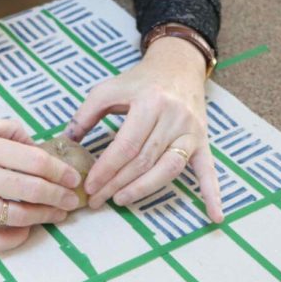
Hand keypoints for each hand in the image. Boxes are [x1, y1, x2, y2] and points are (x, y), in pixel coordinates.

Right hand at [0, 117, 82, 250]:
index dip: (61, 171)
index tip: (73, 178)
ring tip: (56, 214)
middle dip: (60, 197)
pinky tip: (27, 229)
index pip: (37, 161)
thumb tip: (40, 149)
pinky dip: (17, 237)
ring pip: (21, 216)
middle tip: (72, 200)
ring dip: (45, 217)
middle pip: (34, 189)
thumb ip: (10, 131)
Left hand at [64, 36, 223, 222]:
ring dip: (144, 189)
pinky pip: (208, 169)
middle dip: (117, 184)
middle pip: (144, 161)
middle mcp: (174, 118)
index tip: (90, 185)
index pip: (125, 146)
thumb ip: (85, 114)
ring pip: (168, 168)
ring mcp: (191, 131)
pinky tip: (214, 215)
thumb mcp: (108, 89)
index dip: (106, 169)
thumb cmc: (138, 81)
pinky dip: (212, 193)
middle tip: (97, 200)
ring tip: (121, 201)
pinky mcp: (203, 140)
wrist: (177, 66)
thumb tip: (66, 141)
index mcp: (149, 103)